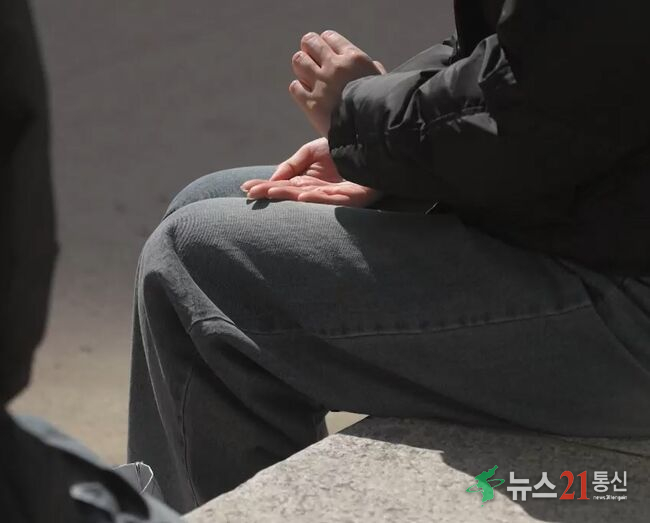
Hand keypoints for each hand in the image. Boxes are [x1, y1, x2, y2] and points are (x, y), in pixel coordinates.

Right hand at [241, 137, 381, 206]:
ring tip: (272, 193)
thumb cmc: (342, 149)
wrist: (370, 145)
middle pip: (292, 195)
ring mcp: (335, 198)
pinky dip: (318, 199)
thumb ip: (292, 165)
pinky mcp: (354, 199)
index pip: (282, 186)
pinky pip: (334, 201)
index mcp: (307, 183)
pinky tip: (304, 195)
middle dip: (272, 193)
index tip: (246, 188)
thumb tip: (274, 179)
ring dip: (290, 197)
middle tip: (253, 193)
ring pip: (309, 200)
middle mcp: (318, 192)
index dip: (265, 186)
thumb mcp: (310, 152)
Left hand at [290, 30, 385, 135]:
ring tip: (309, 77)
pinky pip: (295, 87)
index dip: (326, 44)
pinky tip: (308, 94)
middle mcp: (336, 67)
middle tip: (313, 61)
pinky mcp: (311, 104)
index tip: (327, 53)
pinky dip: (299, 89)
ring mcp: (322, 85)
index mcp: (355, 59)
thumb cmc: (382, 107)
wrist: (373, 133)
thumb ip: (373, 71)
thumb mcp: (383, 83)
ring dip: (301, 67)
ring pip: (298, 61)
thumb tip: (372, 66)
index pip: (329, 37)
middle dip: (309, 50)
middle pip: (309, 42)